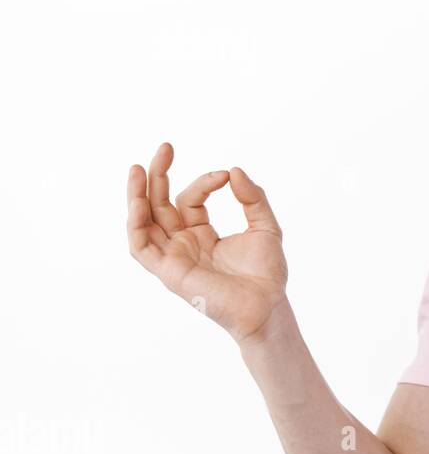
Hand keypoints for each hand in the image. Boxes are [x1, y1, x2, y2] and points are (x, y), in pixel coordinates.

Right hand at [127, 142, 288, 343]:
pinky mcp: (168, 272)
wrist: (267, 305)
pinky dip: (136, 224)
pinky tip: (139, 202)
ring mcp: (173, 257)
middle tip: (165, 147)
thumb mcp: (265, 226)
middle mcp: (183, 244)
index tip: (225, 176)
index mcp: (202, 234)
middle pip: (159, 205)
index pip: (190, 200)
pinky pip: (141, 247)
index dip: (205, 183)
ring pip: (144, 222)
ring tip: (139, 168)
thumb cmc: (267, 273)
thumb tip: (234, 170)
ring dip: (137, 195)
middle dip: (158, 175)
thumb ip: (252, 198)